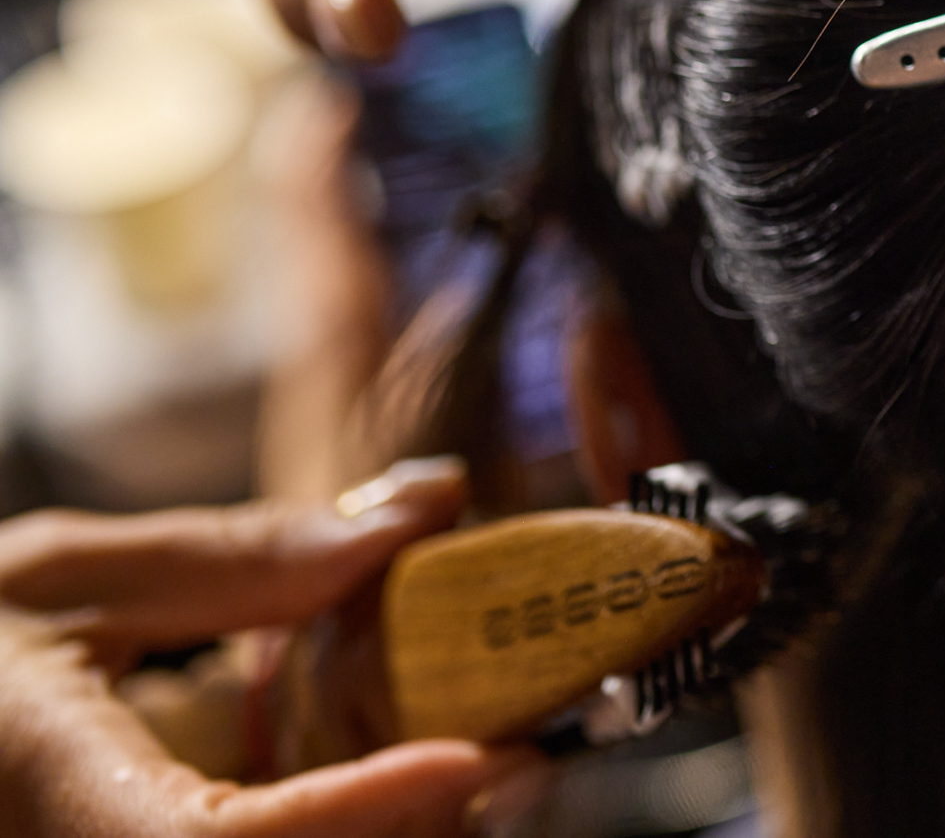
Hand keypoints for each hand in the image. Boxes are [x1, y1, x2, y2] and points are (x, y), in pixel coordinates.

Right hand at [0, 459, 544, 837]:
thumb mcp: (64, 577)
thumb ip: (236, 556)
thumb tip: (414, 513)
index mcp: (56, 793)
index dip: (355, 809)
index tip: (469, 754)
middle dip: (408, 827)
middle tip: (514, 755)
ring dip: (395, 832)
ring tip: (483, 768)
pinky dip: (356, 827)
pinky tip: (416, 786)